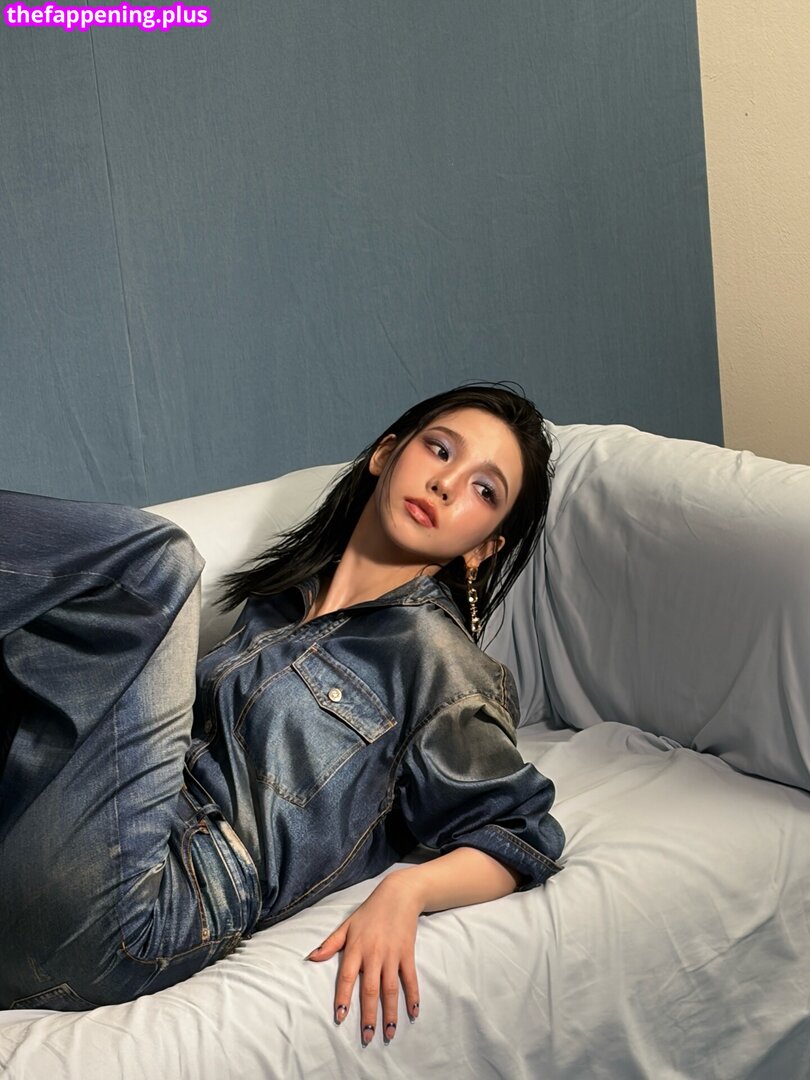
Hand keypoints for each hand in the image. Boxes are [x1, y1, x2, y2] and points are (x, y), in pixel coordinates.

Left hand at [306, 870, 422, 1046]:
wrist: (398, 895)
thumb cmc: (369, 911)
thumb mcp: (347, 925)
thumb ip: (330, 944)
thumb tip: (311, 958)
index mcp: (356, 948)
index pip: (346, 977)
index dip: (343, 997)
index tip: (340, 1017)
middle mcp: (374, 954)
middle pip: (370, 989)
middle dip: (368, 1015)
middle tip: (366, 1037)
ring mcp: (392, 955)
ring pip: (391, 989)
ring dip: (390, 1013)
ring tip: (389, 1034)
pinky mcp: (407, 954)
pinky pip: (410, 979)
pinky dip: (413, 996)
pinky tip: (413, 1013)